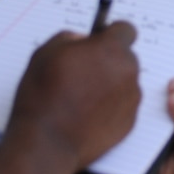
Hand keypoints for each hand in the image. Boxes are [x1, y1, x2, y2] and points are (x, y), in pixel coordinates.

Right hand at [8, 23, 141, 169]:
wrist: (46, 143)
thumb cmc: (42, 96)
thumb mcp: (46, 52)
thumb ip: (71, 37)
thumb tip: (83, 41)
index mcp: (111, 49)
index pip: (126, 30)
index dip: (110, 34)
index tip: (99, 42)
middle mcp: (128, 71)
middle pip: (125, 58)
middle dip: (108, 61)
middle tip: (83, 74)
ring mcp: (131, 98)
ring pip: (125, 82)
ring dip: (110, 85)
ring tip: (82, 99)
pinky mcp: (130, 122)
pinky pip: (123, 106)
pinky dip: (110, 107)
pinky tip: (87, 115)